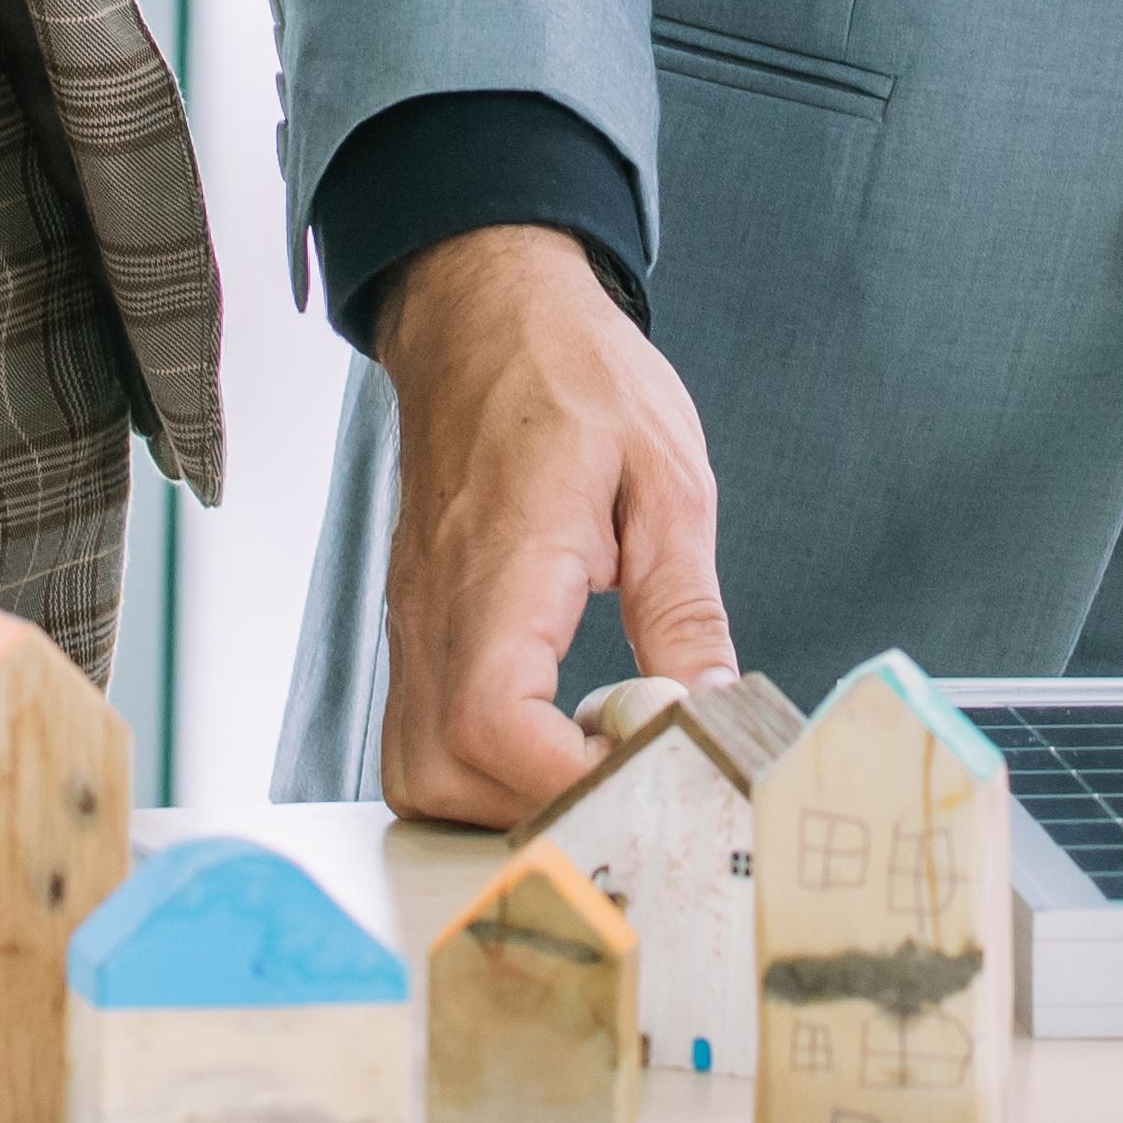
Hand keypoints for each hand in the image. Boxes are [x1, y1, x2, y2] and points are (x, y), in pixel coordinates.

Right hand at [365, 226, 738, 825]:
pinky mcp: (416, 630)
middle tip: (627, 775)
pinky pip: (423, 736)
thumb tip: (708, 706)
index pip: (494, 722)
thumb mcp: (667, 478)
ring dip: (504, 800)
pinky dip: (483, 767)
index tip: (646, 769)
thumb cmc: (571, 375)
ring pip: (419, 771)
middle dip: (537, 808)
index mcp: (502, 563)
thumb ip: (684, 607)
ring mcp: (414, 624)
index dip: (569, 776)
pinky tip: (560, 733)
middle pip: (440, 774)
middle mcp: (437, 608)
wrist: (484, 315)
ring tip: (595, 759)